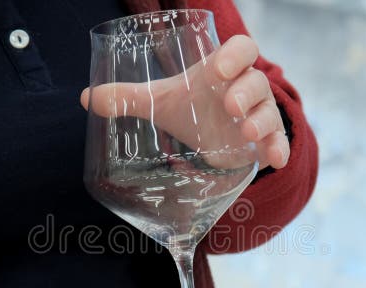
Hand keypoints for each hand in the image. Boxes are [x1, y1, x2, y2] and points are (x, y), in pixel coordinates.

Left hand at [81, 35, 289, 169]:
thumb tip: (85, 98)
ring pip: (269, 110)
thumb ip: (128, 98)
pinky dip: (279, 149)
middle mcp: (247, 89)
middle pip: (257, 80)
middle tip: (228, 104)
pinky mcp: (265, 141)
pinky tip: (274, 159)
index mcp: (224, 70)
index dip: (234, 55)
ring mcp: (259, 115)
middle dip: (246, 91)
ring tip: (245, 131)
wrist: (212, 135)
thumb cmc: (191, 107)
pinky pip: (279, 141)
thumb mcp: (163, 102)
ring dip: (261, 119)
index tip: (219, 68)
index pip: (241, 49)